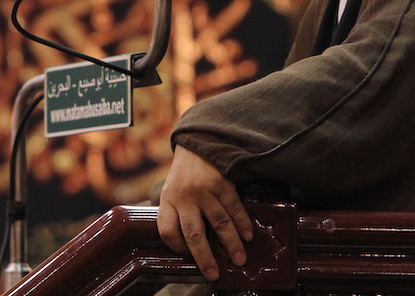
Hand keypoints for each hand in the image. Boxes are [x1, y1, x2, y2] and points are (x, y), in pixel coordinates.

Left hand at [156, 145, 253, 280]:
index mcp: (168, 199)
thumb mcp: (172, 189)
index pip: (167, 230)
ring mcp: (204, 189)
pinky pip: (234, 208)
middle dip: (205, 257)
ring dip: (231, 244)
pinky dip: (242, 223)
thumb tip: (189, 244)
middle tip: (214, 273)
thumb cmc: (185, 172)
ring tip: (240, 259)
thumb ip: (177, 211)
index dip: (176, 247)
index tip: (188, 256)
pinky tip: (248, 235)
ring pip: (219, 223)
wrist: (199, 141)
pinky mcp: (221, 182)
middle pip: (194, 234)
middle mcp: (184, 196)